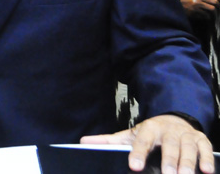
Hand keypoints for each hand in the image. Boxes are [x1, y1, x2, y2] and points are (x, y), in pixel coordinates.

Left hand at [80, 114, 214, 173]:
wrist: (173, 120)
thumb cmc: (150, 133)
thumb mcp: (129, 135)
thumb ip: (109, 141)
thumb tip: (82, 142)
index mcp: (148, 128)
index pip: (142, 141)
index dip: (138, 154)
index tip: (134, 167)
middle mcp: (168, 130)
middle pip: (169, 146)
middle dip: (168, 161)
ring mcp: (185, 135)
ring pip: (187, 149)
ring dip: (187, 164)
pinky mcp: (201, 140)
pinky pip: (206, 149)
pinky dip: (207, 159)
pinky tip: (206, 171)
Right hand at [177, 0, 217, 18]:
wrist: (168, 0)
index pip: (213, 1)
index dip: (217, 4)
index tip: (218, 5)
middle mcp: (197, 3)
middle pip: (212, 9)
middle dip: (214, 11)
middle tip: (215, 11)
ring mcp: (194, 10)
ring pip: (207, 15)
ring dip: (209, 15)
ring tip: (210, 15)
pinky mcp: (191, 15)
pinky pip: (200, 18)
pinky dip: (202, 17)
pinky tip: (202, 16)